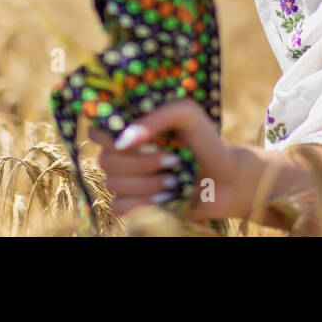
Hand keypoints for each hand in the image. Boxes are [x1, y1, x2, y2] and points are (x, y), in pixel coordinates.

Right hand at [89, 99, 246, 222]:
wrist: (225, 179)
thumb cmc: (205, 141)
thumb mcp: (188, 114)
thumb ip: (157, 117)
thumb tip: (123, 140)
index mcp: (131, 128)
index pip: (97, 129)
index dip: (109, 135)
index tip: (137, 138)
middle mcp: (123, 154)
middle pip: (105, 159)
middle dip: (141, 162)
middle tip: (172, 160)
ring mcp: (125, 181)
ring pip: (113, 183)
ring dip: (149, 183)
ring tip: (176, 179)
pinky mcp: (132, 205)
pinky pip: (119, 206)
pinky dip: (145, 202)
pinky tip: (167, 197)